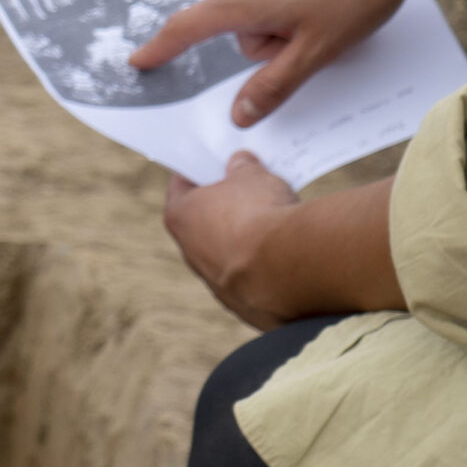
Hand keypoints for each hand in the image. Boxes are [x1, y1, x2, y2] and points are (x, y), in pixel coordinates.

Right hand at [129, 0, 437, 125]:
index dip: (161, 49)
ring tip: (335, 8)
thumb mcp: (318, 51)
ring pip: (263, 2)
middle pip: (240, 26)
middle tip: (316, 38)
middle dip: (271, 41)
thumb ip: (274, 85)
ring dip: (290, 15)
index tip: (139, 60)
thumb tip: (239, 114)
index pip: (187, 30)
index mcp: (243, 2)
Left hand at [163, 152, 302, 329]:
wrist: (286, 269)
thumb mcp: (253, 176)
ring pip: (229, 253)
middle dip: (227, 205)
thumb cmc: (259, 215)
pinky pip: (253, 277)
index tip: (218, 163)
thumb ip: (243, 167)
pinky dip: (266, 265)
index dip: (202, 171)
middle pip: (205, 221)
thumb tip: (241, 163)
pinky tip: (287, 253)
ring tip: (277, 221)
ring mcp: (216, 282)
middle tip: (251, 189)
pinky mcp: (244, 304)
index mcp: (180, 216)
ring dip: (248, 239)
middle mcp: (190, 252)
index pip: (182, 186)